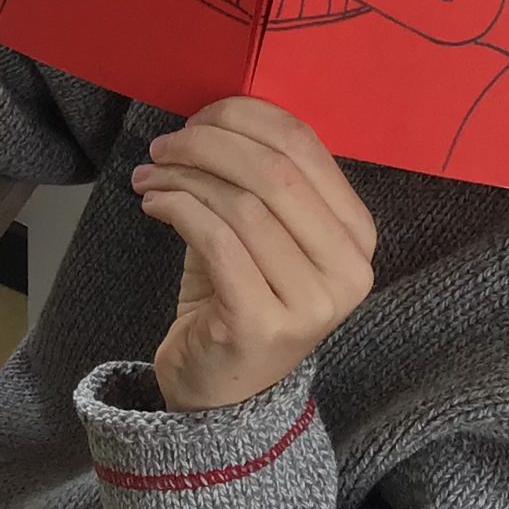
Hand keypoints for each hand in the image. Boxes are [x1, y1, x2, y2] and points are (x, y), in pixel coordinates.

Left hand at [131, 97, 377, 411]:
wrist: (222, 392)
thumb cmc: (239, 296)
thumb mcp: (262, 231)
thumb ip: (258, 177)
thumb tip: (216, 115)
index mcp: (357, 234)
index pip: (306, 146)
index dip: (246, 116)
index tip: (199, 116)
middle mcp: (348, 269)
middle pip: (274, 171)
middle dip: (208, 143)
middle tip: (166, 146)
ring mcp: (311, 302)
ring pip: (241, 204)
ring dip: (183, 177)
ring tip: (151, 176)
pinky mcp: (262, 324)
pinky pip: (216, 240)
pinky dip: (177, 208)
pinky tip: (153, 204)